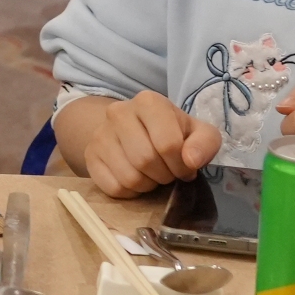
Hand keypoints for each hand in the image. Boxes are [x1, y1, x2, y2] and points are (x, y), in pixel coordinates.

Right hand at [59, 91, 220, 196]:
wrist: (136, 130)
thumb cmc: (172, 132)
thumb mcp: (198, 133)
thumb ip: (205, 144)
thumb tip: (191, 161)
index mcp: (148, 101)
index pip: (167, 144)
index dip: (181, 165)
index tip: (185, 167)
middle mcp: (119, 112)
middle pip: (145, 160)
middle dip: (164, 175)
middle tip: (168, 172)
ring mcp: (100, 134)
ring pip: (129, 177)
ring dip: (148, 185)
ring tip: (152, 174)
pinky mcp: (90, 156)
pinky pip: (114, 188)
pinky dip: (130, 192)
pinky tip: (135, 178)